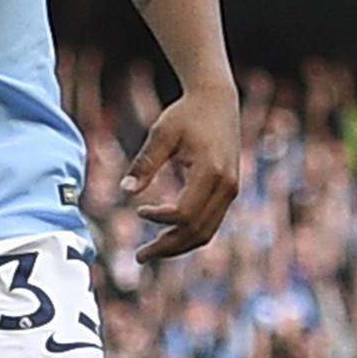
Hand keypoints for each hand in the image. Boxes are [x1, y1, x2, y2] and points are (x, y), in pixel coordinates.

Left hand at [123, 82, 239, 261]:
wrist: (217, 100)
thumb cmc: (186, 114)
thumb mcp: (161, 133)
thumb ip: (144, 163)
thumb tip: (125, 192)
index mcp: (211, 172)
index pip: (186, 213)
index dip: (161, 219)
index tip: (139, 212)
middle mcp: (227, 186)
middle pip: (198, 231)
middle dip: (168, 247)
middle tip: (139, 257)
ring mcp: (231, 190)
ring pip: (207, 231)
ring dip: (178, 244)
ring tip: (150, 251)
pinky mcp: (229, 190)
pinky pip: (211, 222)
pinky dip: (189, 233)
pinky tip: (167, 234)